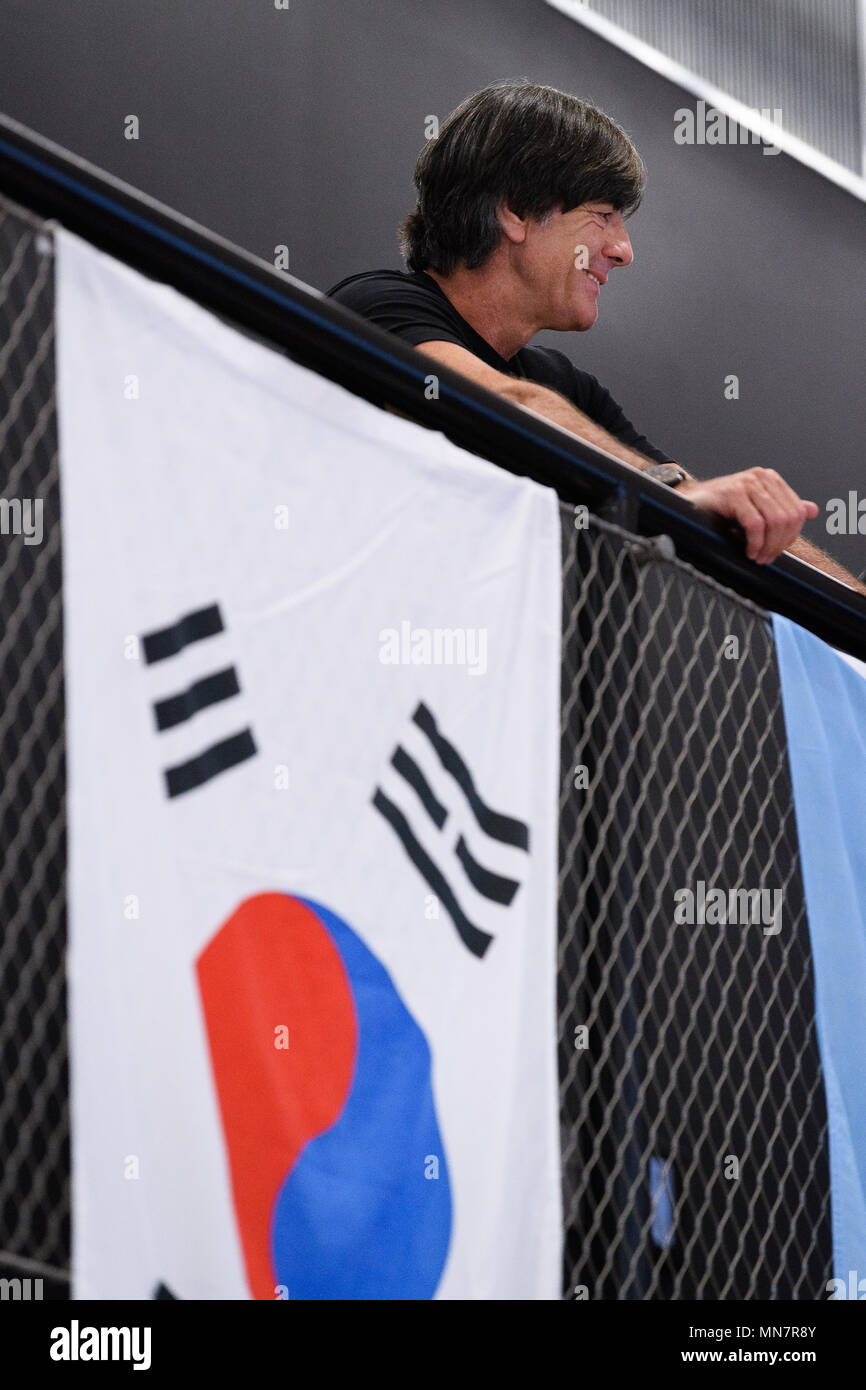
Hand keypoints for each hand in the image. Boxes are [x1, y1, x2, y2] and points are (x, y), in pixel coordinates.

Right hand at [677, 468, 818, 563]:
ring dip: (767, 546)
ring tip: (756, 556)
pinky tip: (748, 551)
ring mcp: (746, 483)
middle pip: (787, 518)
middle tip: (765, 559)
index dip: (790, 537)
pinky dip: (755, 543)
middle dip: (779, 544)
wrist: (688, 505)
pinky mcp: (732, 493)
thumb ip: (782, 509)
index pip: (796, 512)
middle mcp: (761, 477)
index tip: (776, 553)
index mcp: (770, 479)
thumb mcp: (755, 510)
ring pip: (774, 521)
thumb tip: (811, 510)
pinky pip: (755, 524)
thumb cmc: (719, 510)